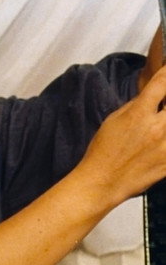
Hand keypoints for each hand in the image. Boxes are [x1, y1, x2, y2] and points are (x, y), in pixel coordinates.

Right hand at [80, 64, 165, 202]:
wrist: (103, 181)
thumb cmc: (103, 150)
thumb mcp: (114, 120)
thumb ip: (136, 105)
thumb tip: (150, 96)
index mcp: (139, 114)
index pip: (162, 83)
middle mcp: (157, 128)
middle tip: (163, 106)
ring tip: (161, 124)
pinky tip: (161, 141)